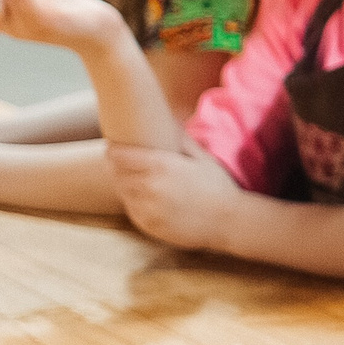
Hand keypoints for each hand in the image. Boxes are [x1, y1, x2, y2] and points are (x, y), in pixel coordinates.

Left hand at [108, 143, 242, 249]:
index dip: (115, 150)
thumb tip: (168, 119)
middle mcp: (149, 186)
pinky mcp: (148, 225)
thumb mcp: (201, 157)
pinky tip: (150, 199)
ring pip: (123, 192)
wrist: (228, 221)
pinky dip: (136, 203)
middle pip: (117, 173)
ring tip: (139, 181)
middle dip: (119, 168)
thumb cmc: (217, 185)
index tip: (116, 147)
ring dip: (126, 185)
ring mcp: (147, 208)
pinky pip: (132, 209)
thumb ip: (180, 138)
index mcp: (161, 165)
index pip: (118, 155)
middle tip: (127, 164)